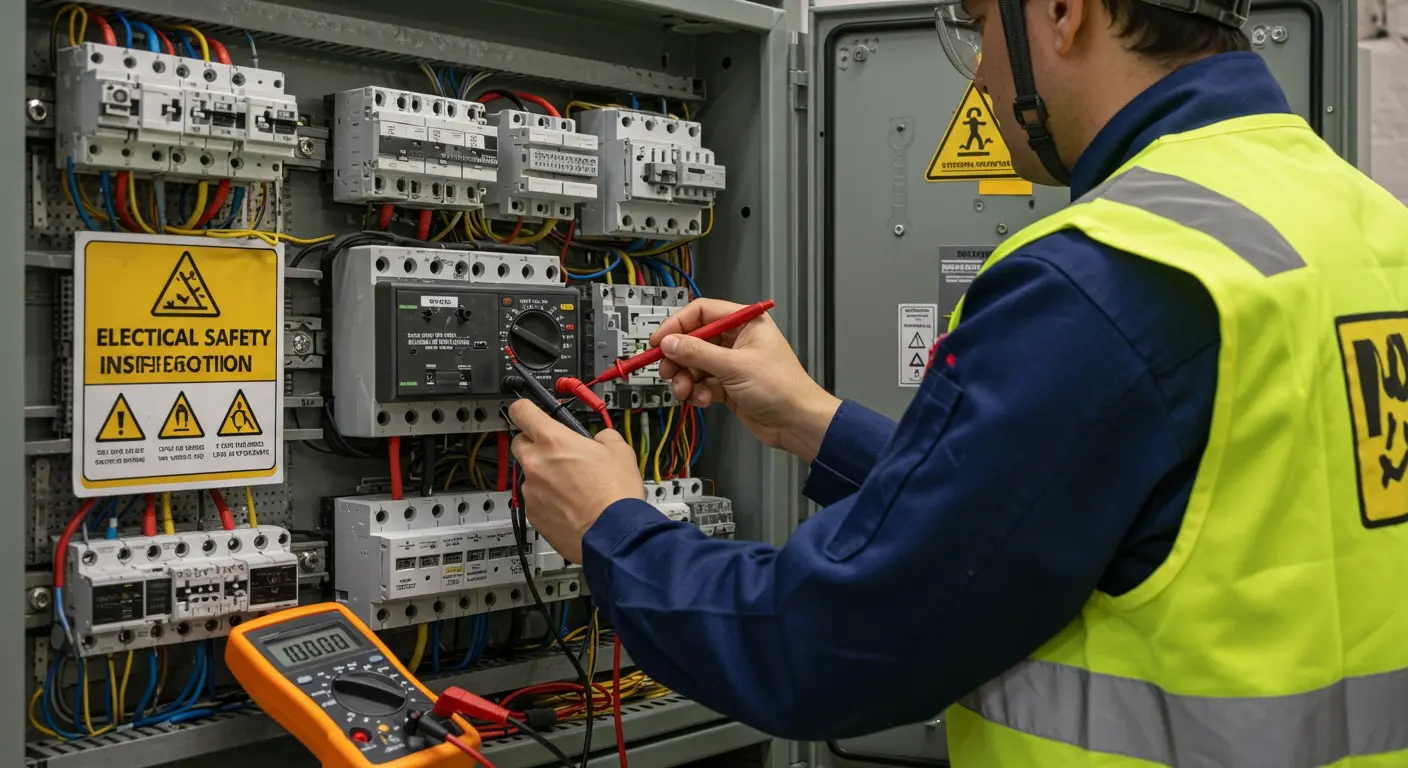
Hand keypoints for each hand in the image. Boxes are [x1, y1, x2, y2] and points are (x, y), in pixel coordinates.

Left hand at [508, 399, 643, 562]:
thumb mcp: (620, 451)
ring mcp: (531, 491)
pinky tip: (570, 505)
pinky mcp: (533, 515)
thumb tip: (600, 439)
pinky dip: (547, 499)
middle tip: (557, 452)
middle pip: (519, 443)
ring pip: (529, 474)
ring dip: (544, 475)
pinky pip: (534, 499)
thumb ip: (603, 436)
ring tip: (571, 486)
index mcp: (554, 440)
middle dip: (535, 444)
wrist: (613, 534)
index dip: (524, 408)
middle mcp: (536, 463)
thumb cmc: (615, 495)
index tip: (526, 410)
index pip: (522, 411)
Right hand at [650, 299, 841, 462]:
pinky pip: (702, 383)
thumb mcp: (734, 366)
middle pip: (694, 340)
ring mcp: (732, 363)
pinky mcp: (728, 385)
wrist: (797, 423)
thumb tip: (669, 343)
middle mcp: (737, 340)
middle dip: (678, 357)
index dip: (678, 325)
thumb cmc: (780, 387)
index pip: (702, 312)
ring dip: (686, 378)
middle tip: (666, 371)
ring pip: (695, 364)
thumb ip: (698, 353)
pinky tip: (702, 400)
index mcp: (745, 323)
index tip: (659, 341)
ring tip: (684, 391)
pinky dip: (697, 392)